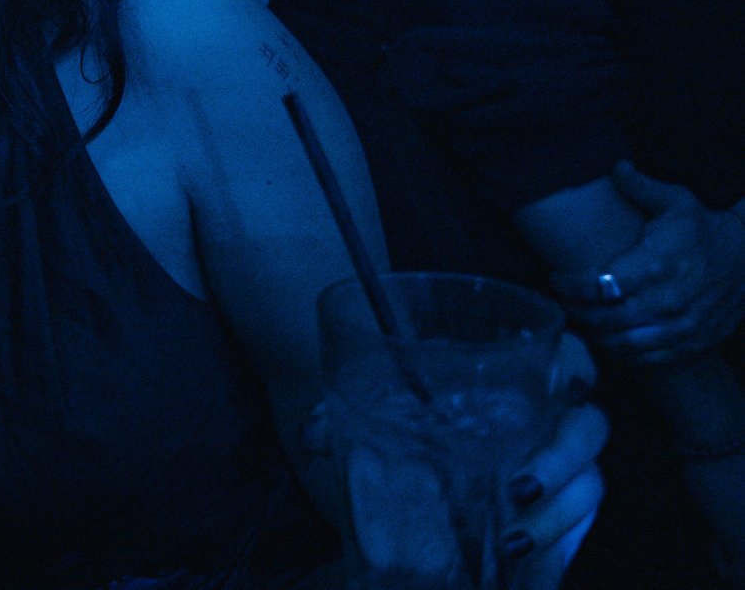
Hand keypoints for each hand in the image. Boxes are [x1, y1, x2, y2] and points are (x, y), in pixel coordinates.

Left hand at [307, 335, 603, 588]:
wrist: (408, 523)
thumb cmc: (399, 452)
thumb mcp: (371, 429)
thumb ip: (341, 420)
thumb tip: (313, 435)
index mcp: (504, 387)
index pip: (564, 356)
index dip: (575, 363)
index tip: (564, 384)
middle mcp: (541, 425)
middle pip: (588, 424)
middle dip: (564, 453)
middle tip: (520, 485)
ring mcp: (559, 472)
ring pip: (589, 476)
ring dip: (556, 507)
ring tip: (511, 532)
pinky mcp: (563, 515)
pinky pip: (579, 521)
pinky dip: (552, 534)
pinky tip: (516, 546)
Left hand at [551, 162, 744, 363]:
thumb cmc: (703, 229)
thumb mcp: (677, 202)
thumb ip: (639, 186)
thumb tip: (615, 166)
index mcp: (657, 265)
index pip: (598, 284)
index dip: (569, 285)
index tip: (555, 278)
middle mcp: (669, 300)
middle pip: (604, 318)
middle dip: (575, 311)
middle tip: (562, 301)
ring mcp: (682, 327)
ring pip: (622, 343)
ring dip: (594, 335)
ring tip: (579, 319)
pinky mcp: (693, 344)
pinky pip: (647, 359)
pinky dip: (621, 353)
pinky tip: (607, 338)